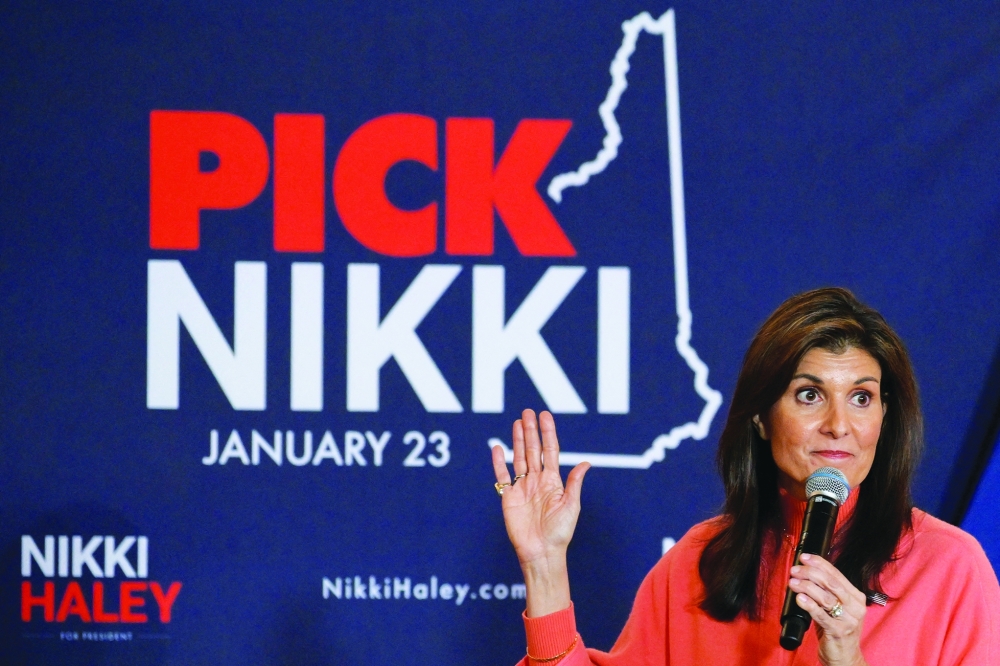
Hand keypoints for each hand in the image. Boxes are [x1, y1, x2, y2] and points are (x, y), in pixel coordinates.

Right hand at [491, 409, 589, 615]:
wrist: (541, 553)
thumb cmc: (560, 533)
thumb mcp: (571, 506)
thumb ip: (574, 483)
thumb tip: (586, 463)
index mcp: (553, 482)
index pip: (550, 451)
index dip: (548, 433)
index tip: (545, 416)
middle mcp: (537, 481)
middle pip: (533, 450)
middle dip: (531, 431)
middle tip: (527, 412)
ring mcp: (522, 488)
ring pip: (519, 458)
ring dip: (518, 440)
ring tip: (517, 423)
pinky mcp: (508, 498)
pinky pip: (502, 476)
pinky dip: (499, 462)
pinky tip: (498, 448)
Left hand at [788, 553, 868, 665]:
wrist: (845, 657)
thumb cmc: (837, 629)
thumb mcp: (835, 607)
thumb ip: (826, 591)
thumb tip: (807, 571)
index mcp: (855, 597)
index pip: (836, 574)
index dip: (819, 563)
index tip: (804, 557)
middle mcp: (855, 607)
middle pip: (831, 583)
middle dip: (810, 573)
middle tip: (795, 570)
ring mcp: (848, 620)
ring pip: (825, 597)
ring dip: (806, 587)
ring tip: (793, 583)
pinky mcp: (839, 632)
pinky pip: (821, 615)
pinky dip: (809, 605)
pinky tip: (800, 598)